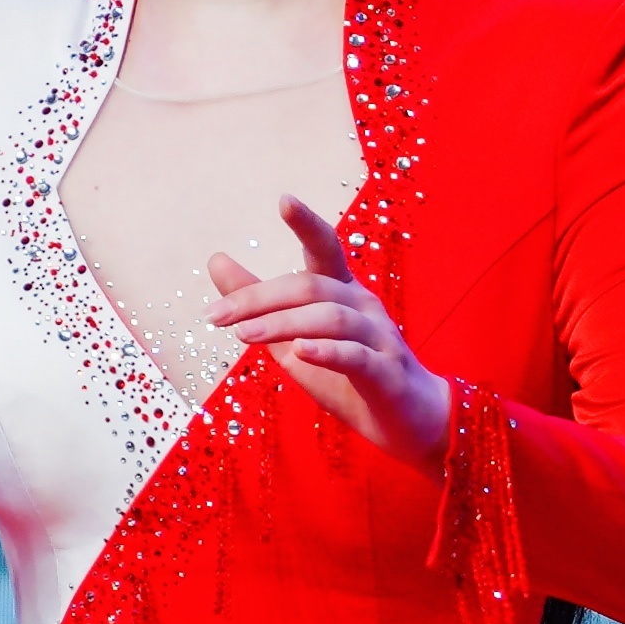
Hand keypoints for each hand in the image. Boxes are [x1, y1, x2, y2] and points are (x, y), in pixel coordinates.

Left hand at [207, 196, 451, 464]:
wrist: (409, 422)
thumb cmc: (349, 375)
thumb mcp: (294, 337)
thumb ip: (259, 302)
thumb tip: (215, 260)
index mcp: (344, 292)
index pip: (326, 248)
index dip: (308, 224)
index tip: (284, 201)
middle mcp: (364, 306)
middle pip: (311, 287)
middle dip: (259, 299)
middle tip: (216, 316)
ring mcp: (379, 339)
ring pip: (330, 318)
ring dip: (282, 324)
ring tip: (243, 336)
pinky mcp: (386, 374)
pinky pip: (356, 356)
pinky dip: (326, 351)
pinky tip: (299, 351)